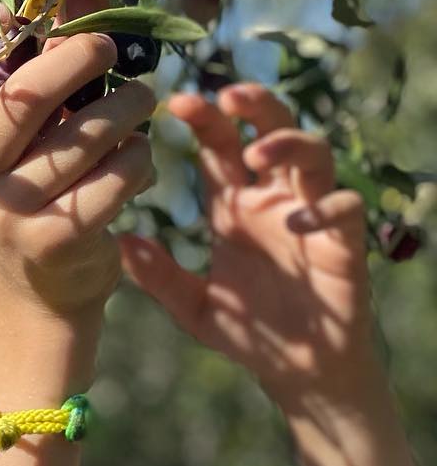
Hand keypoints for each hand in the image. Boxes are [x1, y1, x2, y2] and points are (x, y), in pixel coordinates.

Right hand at [0, 3, 156, 319]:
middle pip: (23, 97)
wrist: (40, 291)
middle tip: (108, 48)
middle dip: (76, 59)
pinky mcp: (56, 238)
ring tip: (139, 103)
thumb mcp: (27, 133)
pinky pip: (119, 173)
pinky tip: (136, 162)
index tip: (4, 9)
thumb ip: (45, 61)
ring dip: (130, 108)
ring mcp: (12, 208)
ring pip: (90, 133)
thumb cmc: (38, 189)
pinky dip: (140, 158)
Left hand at [119, 83, 377, 414]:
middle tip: (227, 95)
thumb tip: (120, 243)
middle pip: (270, 130)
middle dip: (253, 106)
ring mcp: (310, 215)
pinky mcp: (344, 241)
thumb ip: (159, 277)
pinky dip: (324, 206)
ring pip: (313, 154)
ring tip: (255, 155)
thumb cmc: (248, 332)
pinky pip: (344, 206)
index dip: (205, 119)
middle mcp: (272, 200)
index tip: (177, 102)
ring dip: (287, 144)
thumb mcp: (192, 307)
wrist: (297, 370)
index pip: (220, 147)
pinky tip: (296, 220)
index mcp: (233, 206)